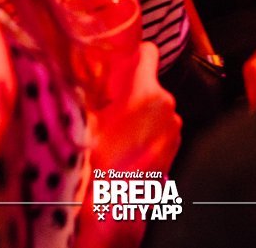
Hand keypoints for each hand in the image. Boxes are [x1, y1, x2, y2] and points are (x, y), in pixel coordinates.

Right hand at [87, 41, 180, 175]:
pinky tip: (129, 145)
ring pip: (155, 106)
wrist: (116, 204)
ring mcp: (174, 126)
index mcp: (146, 92)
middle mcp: (167, 105)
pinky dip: (148, 129)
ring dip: (140, 112)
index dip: (133, 54)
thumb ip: (89, 94)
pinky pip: (161, 125)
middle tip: (110, 105)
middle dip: (131, 90)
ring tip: (118, 131)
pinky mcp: (175, 144)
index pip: (148, 52)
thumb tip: (80, 80)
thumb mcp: (87, 121)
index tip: (122, 61)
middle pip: (149, 82)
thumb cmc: (101, 163)